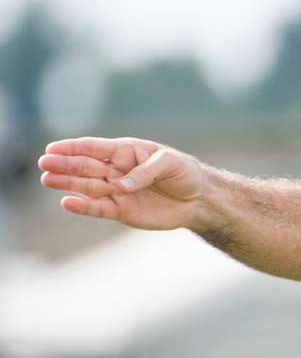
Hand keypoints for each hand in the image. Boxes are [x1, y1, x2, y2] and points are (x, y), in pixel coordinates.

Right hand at [38, 137, 207, 230]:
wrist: (198, 200)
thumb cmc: (185, 173)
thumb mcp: (170, 164)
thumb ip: (145, 172)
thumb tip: (121, 185)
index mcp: (126, 151)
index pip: (95, 147)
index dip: (73, 147)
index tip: (53, 148)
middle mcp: (116, 170)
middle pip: (85, 166)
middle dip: (65, 165)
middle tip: (44, 163)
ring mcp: (117, 191)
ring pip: (87, 187)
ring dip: (67, 184)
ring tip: (47, 179)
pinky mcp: (121, 210)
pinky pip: (99, 208)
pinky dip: (83, 206)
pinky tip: (67, 203)